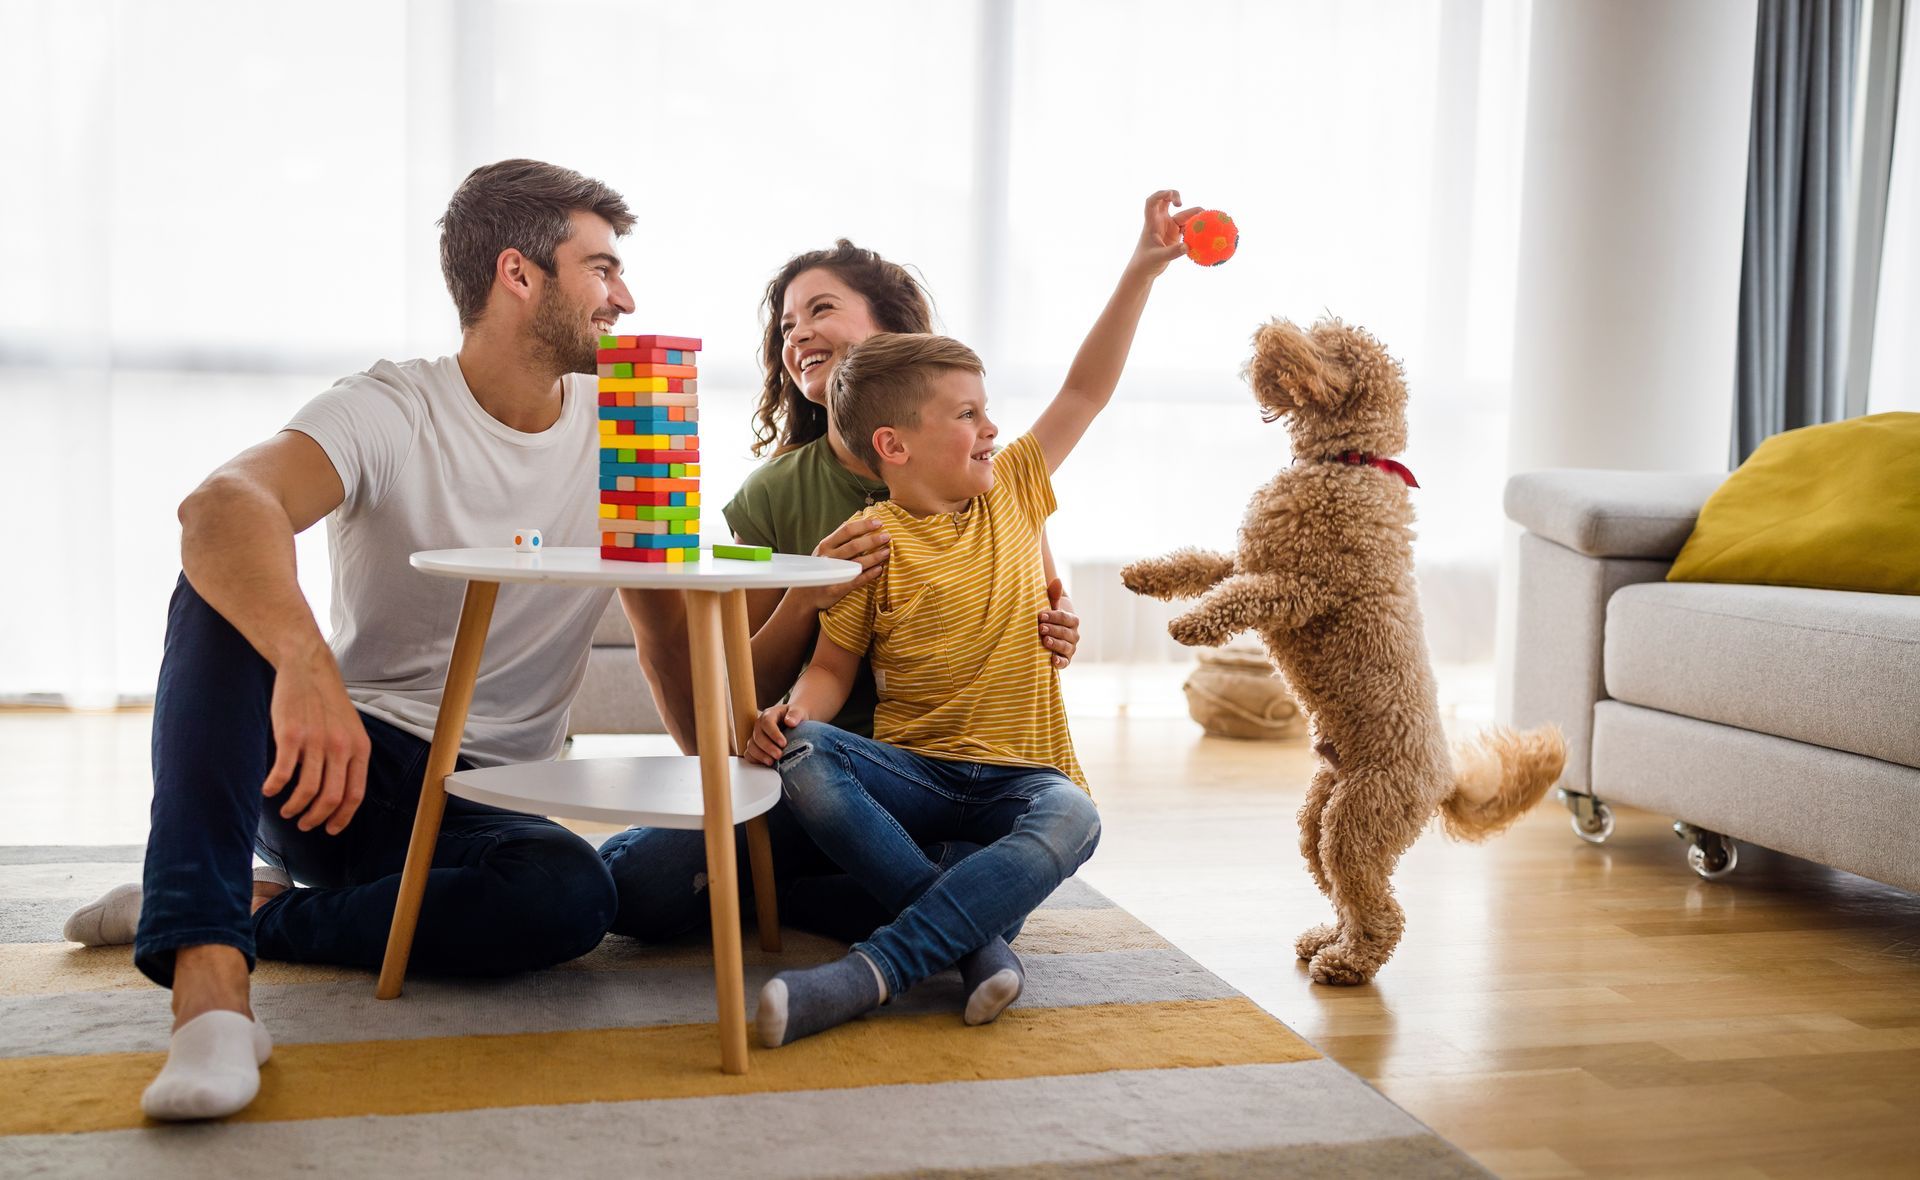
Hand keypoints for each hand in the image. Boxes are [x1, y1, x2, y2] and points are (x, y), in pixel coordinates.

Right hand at [261, 645, 370, 834]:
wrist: (308, 669)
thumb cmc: (327, 704)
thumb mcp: (350, 730)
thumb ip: (348, 758)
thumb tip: (340, 794)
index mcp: (358, 748)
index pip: (355, 795)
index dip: (342, 817)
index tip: (330, 830)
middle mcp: (340, 747)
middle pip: (331, 798)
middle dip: (316, 818)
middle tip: (303, 824)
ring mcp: (316, 741)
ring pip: (307, 791)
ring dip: (294, 808)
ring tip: (286, 811)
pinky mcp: (291, 734)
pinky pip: (283, 772)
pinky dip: (274, 787)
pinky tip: (268, 790)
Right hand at [747, 703, 807, 765]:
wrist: (793, 721)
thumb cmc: (795, 716)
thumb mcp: (798, 711)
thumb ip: (795, 714)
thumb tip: (790, 722)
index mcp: (769, 715)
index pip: (767, 722)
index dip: (774, 734)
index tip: (783, 743)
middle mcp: (759, 725)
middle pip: (758, 736)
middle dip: (768, 747)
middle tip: (779, 755)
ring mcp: (756, 736)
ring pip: (751, 746)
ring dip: (761, 755)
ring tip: (772, 762)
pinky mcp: (755, 747)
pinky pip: (749, 754)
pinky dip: (755, 760)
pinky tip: (766, 764)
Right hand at [807, 517, 890, 609]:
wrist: (806, 594)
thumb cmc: (820, 567)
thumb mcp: (824, 550)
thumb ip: (839, 536)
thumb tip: (854, 518)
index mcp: (826, 545)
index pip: (846, 530)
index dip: (863, 525)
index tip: (879, 522)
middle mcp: (828, 557)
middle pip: (853, 546)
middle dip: (872, 540)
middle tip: (887, 536)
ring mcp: (832, 573)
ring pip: (856, 563)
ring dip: (874, 557)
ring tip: (887, 552)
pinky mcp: (836, 588)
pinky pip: (856, 580)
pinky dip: (869, 575)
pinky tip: (879, 570)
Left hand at [1038, 578, 1079, 668]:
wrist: (1048, 631)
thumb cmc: (1049, 616)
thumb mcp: (1050, 605)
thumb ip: (1053, 594)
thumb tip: (1057, 580)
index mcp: (1072, 620)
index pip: (1065, 618)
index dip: (1054, 616)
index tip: (1040, 616)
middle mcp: (1074, 634)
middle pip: (1066, 632)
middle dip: (1053, 630)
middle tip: (1040, 628)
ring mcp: (1070, 647)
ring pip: (1066, 647)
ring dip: (1056, 644)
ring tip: (1045, 641)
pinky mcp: (1065, 659)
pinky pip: (1065, 662)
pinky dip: (1060, 662)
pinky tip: (1052, 660)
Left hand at [1130, 189, 1201, 278]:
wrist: (1144, 271)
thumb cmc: (1146, 263)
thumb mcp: (1158, 258)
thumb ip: (1172, 252)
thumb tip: (1188, 246)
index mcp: (1152, 222)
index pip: (1152, 202)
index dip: (1161, 194)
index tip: (1173, 197)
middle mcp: (1160, 221)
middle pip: (1167, 201)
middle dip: (1176, 197)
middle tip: (1182, 204)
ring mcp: (1168, 227)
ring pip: (1182, 215)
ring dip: (1193, 215)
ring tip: (1206, 218)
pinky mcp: (1175, 235)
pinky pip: (1187, 227)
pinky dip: (1195, 227)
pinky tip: (1205, 231)